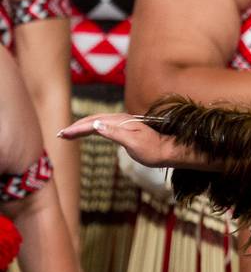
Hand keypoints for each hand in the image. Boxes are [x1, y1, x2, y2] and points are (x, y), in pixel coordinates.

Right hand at [59, 115, 181, 168]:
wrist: (170, 151)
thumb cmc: (153, 150)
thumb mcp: (134, 143)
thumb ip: (115, 133)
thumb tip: (96, 124)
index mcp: (120, 121)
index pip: (93, 123)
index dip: (76, 129)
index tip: (63, 134)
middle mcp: (121, 120)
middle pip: (93, 120)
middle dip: (76, 126)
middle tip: (60, 134)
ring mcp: (124, 124)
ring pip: (98, 122)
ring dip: (83, 126)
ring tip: (69, 134)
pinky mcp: (127, 130)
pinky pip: (105, 126)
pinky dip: (93, 128)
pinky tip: (90, 131)